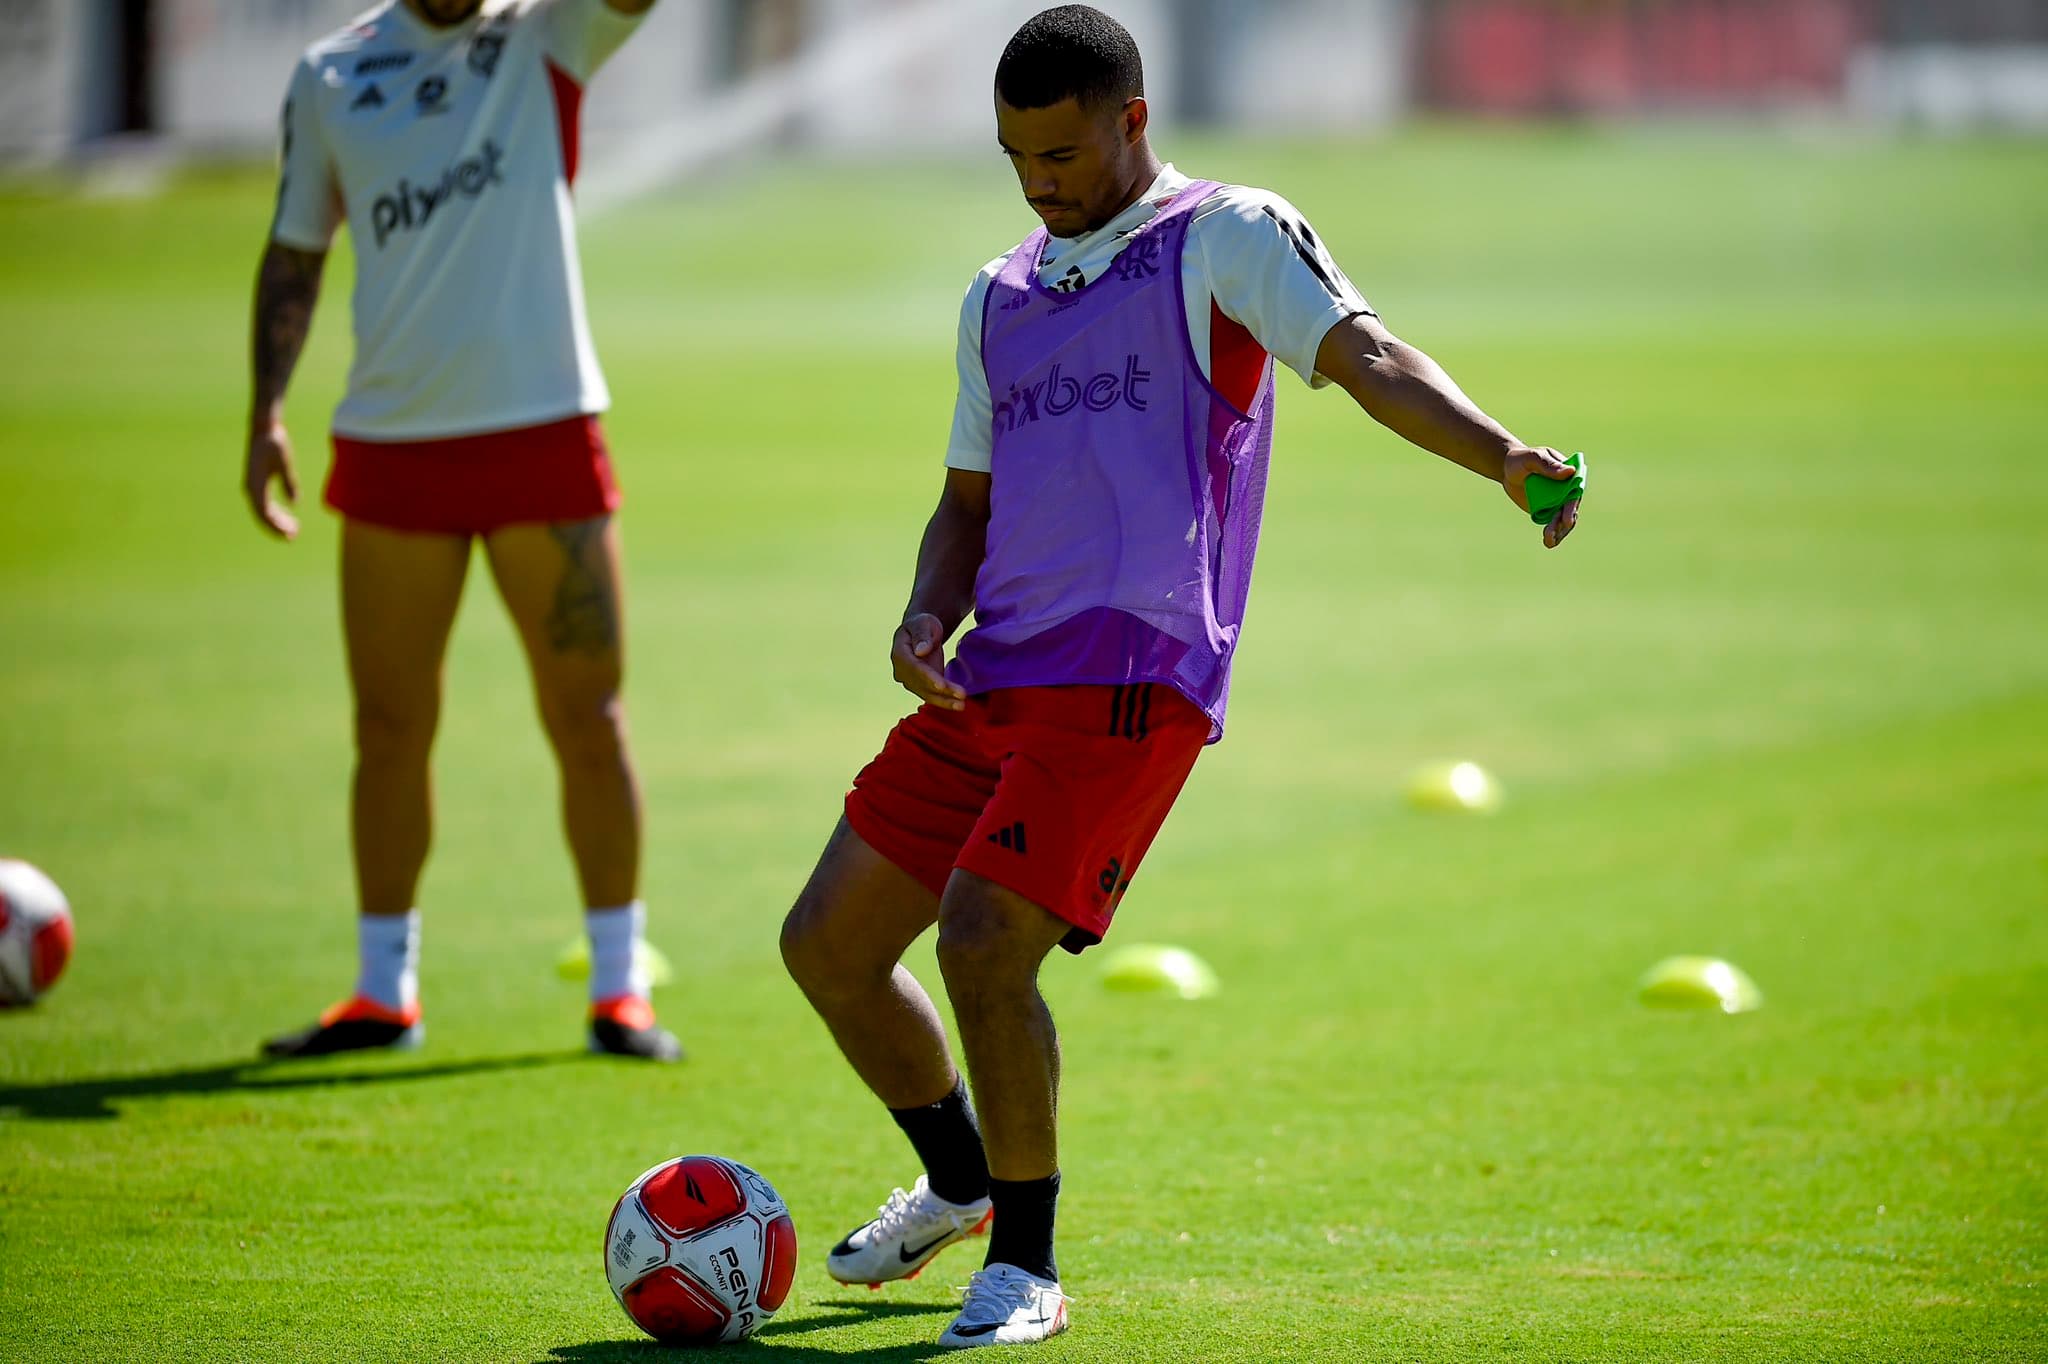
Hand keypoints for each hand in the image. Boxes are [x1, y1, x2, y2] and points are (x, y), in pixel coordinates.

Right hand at [245, 417, 300, 539]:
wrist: (264, 428)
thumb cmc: (275, 443)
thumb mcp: (285, 462)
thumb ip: (289, 482)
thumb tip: (295, 503)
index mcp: (255, 485)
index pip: (265, 513)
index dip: (277, 526)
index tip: (290, 534)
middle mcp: (251, 487)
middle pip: (263, 515)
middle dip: (277, 528)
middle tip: (293, 537)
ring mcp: (253, 485)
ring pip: (263, 510)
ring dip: (277, 521)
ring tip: (293, 529)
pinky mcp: (257, 481)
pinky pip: (264, 502)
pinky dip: (275, 511)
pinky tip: (286, 514)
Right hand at [892, 613, 966, 710]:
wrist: (922, 633)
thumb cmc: (923, 625)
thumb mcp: (923, 623)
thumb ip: (922, 635)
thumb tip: (921, 651)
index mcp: (899, 653)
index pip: (913, 667)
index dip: (927, 677)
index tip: (941, 685)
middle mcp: (901, 671)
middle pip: (921, 684)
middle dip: (941, 692)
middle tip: (961, 696)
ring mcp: (910, 681)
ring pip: (927, 693)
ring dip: (944, 701)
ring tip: (962, 705)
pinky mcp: (921, 686)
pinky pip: (933, 695)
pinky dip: (945, 700)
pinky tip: (959, 704)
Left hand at [1503, 444, 1580, 549]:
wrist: (1508, 470)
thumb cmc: (1522, 459)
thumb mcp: (1533, 458)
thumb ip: (1549, 466)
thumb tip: (1570, 472)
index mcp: (1569, 475)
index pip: (1575, 491)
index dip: (1573, 506)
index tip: (1567, 518)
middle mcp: (1567, 490)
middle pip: (1570, 509)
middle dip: (1564, 522)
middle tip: (1556, 531)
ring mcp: (1558, 502)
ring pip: (1563, 520)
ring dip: (1559, 532)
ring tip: (1548, 540)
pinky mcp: (1548, 511)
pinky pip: (1553, 525)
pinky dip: (1553, 535)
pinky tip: (1549, 543)